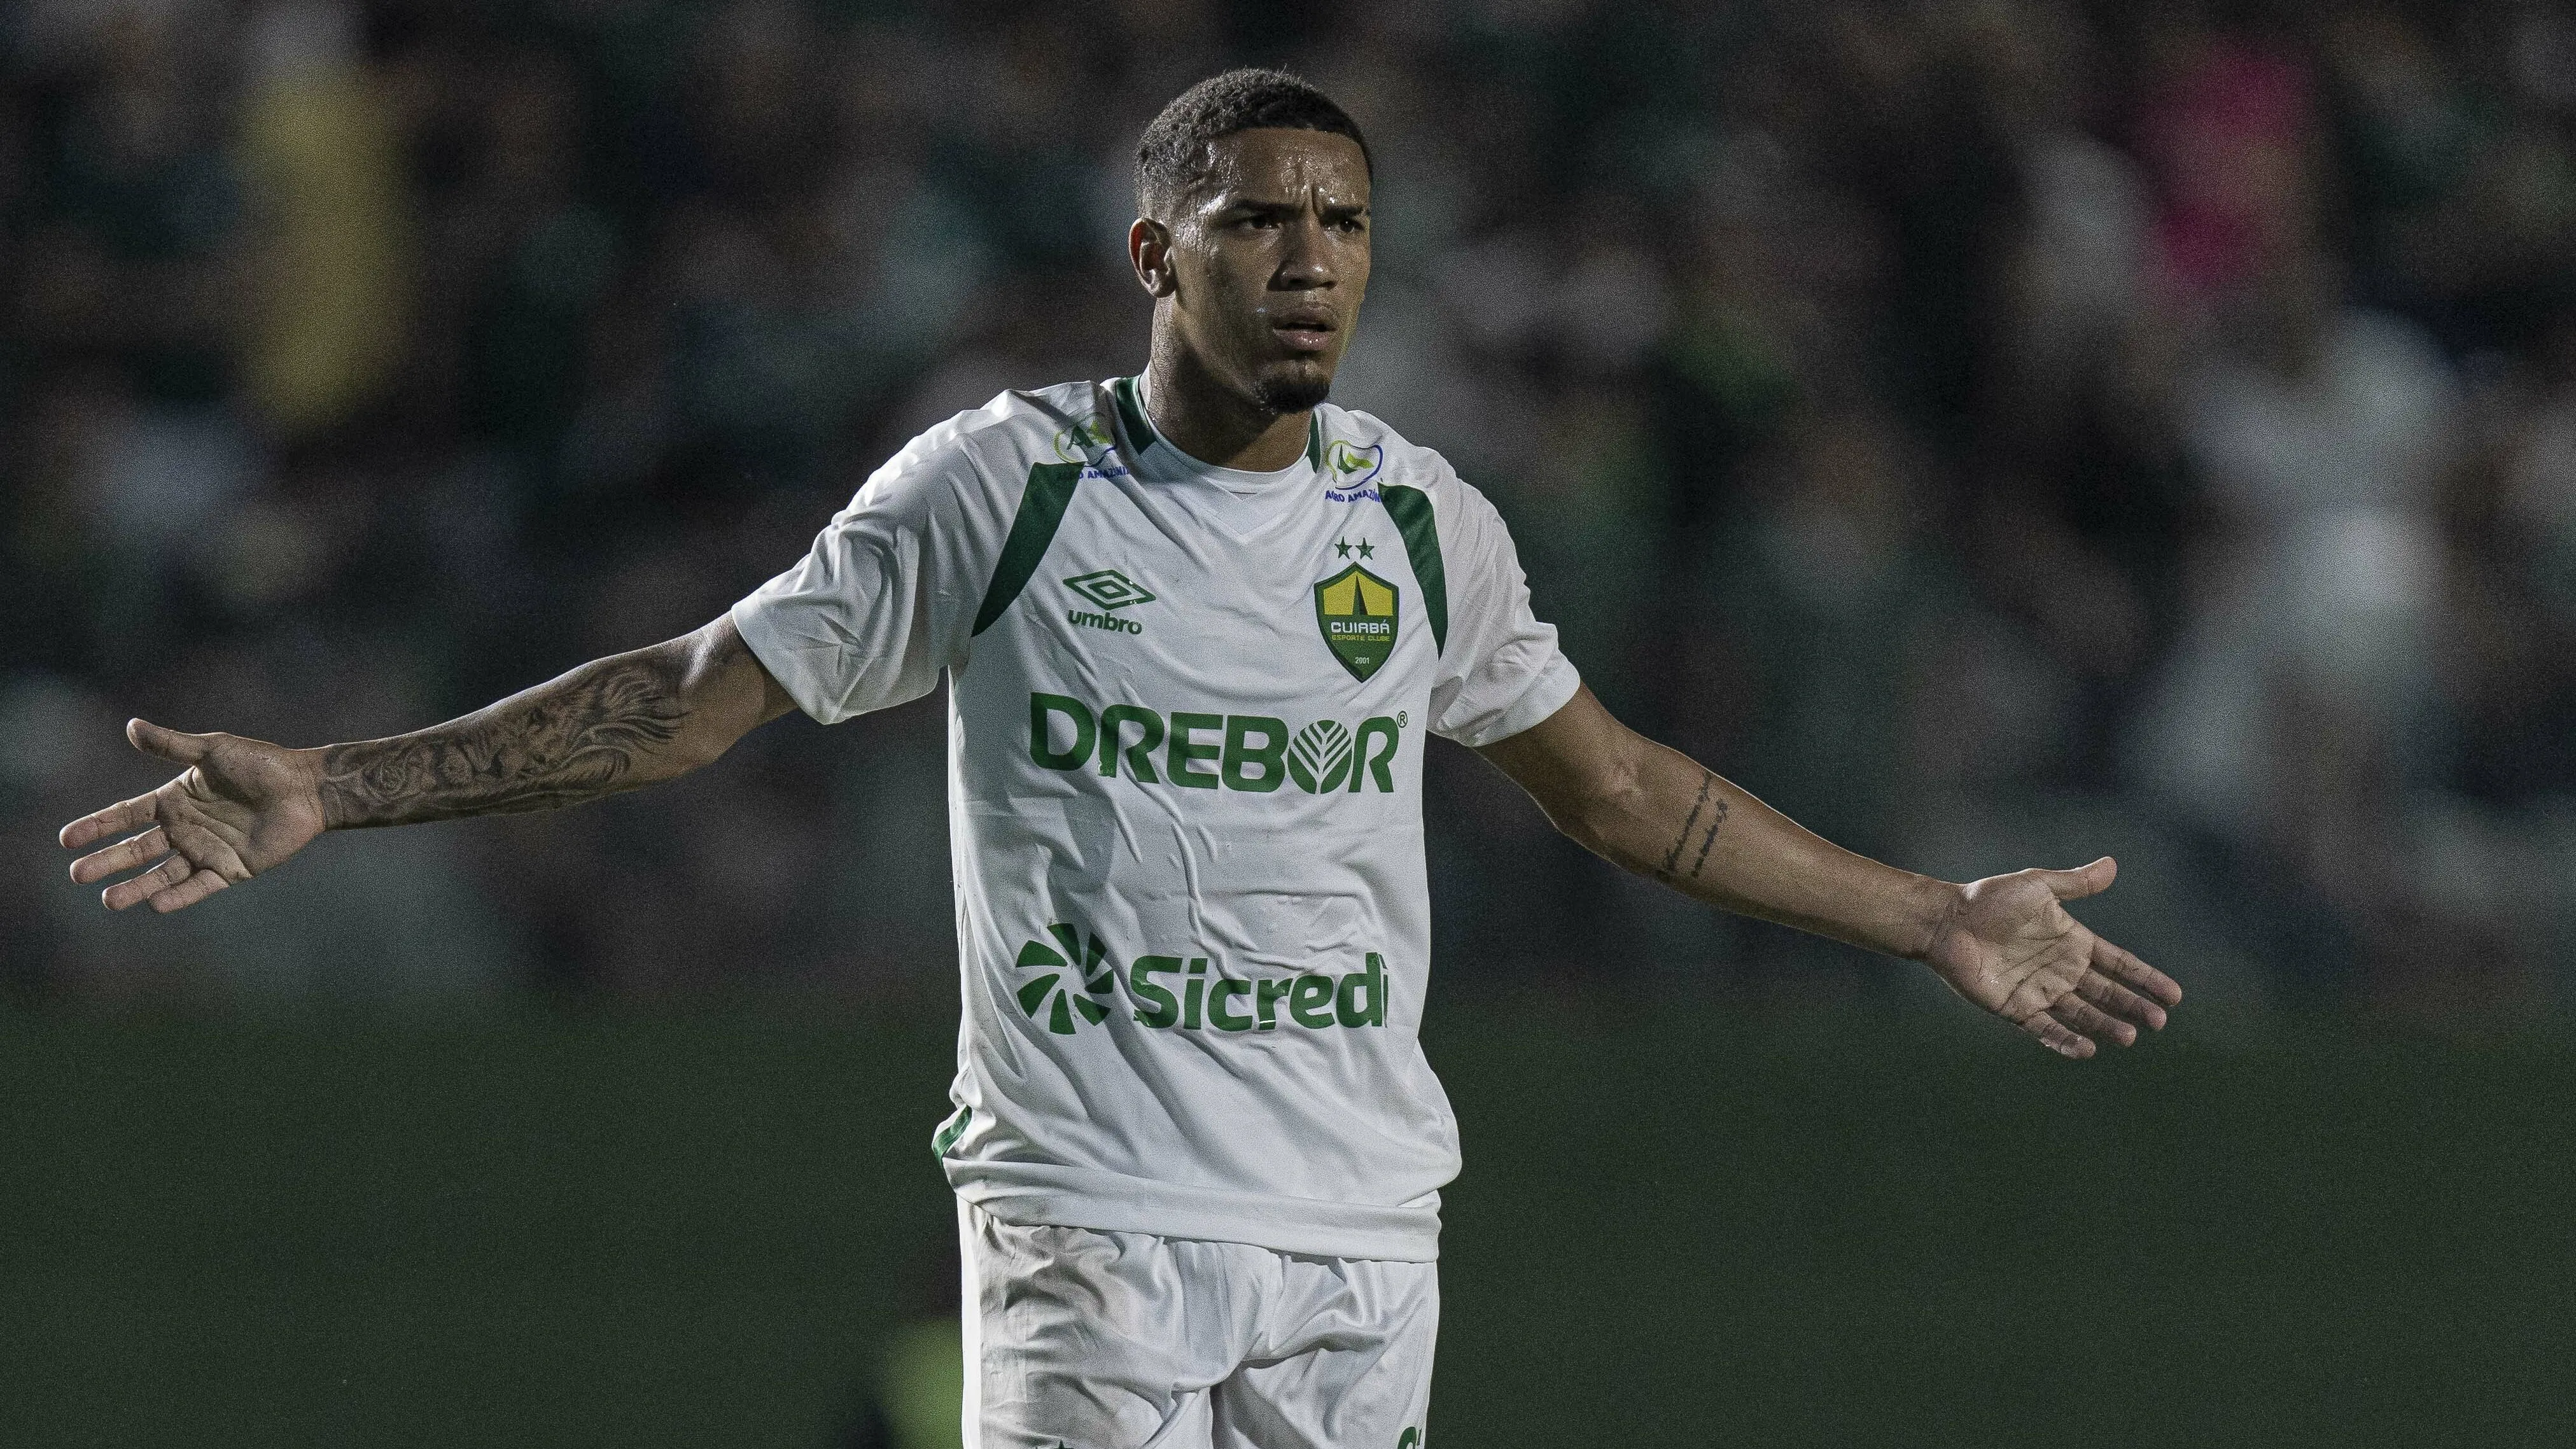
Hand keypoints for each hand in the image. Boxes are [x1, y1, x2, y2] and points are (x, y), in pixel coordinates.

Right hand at [58, 719, 326, 912]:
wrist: (305, 788)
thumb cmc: (261, 764)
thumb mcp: (213, 750)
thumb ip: (171, 745)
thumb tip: (130, 727)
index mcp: (174, 800)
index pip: (126, 815)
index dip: (97, 826)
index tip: (66, 839)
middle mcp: (185, 828)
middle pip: (137, 849)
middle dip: (107, 861)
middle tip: (78, 874)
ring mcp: (205, 850)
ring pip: (162, 874)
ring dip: (135, 887)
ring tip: (108, 900)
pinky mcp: (230, 869)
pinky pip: (199, 887)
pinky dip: (179, 896)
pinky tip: (156, 904)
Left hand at [1920, 857, 2180, 1058]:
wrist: (1948, 921)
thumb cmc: (1990, 900)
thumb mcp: (2038, 886)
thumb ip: (2076, 883)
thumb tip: (2112, 864)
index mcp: (2073, 942)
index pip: (2119, 964)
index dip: (2145, 979)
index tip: (2174, 995)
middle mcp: (2061, 970)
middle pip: (2107, 993)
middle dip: (2133, 1006)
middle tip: (2158, 1021)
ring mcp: (2040, 991)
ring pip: (2082, 1014)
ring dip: (2106, 1025)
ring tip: (2129, 1036)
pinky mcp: (2016, 1009)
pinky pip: (2046, 1029)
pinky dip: (2066, 1040)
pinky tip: (2087, 1049)